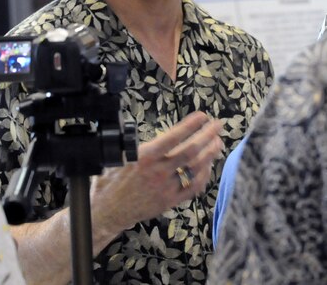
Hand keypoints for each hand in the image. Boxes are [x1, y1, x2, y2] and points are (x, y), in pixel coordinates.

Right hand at [89, 111, 222, 234]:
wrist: (109, 210)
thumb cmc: (112, 181)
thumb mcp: (121, 156)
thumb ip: (140, 145)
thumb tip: (155, 132)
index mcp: (145, 156)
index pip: (173, 137)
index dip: (190, 125)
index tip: (202, 116)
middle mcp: (158, 171)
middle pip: (190, 151)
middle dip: (207, 136)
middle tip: (218, 125)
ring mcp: (166, 187)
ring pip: (195, 168)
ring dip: (210, 154)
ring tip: (218, 142)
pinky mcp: (171, 201)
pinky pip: (193, 187)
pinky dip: (204, 175)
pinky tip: (208, 166)